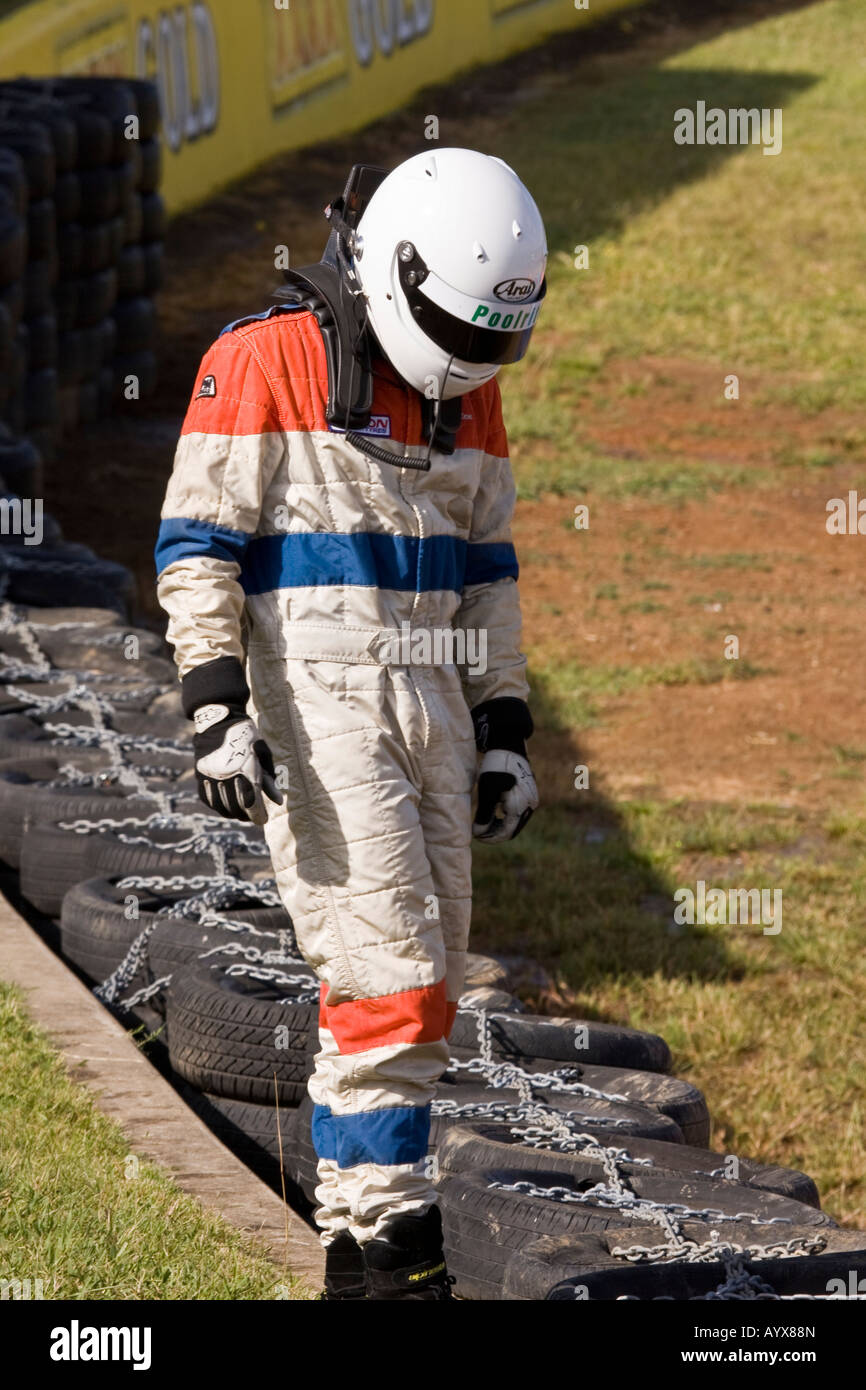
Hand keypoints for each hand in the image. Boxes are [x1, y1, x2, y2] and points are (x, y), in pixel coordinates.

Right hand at [193, 703, 282, 824]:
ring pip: (221, 806)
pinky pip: (208, 798)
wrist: (219, 720)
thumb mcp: (263, 755)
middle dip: (247, 815)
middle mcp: (228, 777)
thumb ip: (269, 780)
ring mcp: (212, 777)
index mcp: (246, 771)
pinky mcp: (201, 775)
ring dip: (232, 813)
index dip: (258, 816)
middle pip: (237, 807)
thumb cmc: (246, 737)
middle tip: (253, 817)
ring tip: (240, 813)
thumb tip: (277, 802)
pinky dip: (217, 806)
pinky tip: (224, 806)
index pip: (252, 804)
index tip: (263, 820)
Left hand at [472, 749, 537, 842]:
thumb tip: (479, 834)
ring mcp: (532, 799)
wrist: (509, 743)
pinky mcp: (529, 793)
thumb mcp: (487, 790)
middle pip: (512, 829)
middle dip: (495, 833)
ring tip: (483, 823)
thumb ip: (484, 814)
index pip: (506, 832)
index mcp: (521, 806)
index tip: (476, 837)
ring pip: (515, 821)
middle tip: (478, 832)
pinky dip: (505, 816)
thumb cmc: (495, 765)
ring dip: (500, 825)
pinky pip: (518, 812)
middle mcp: (530, 805)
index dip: (490, 838)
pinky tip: (493, 813)